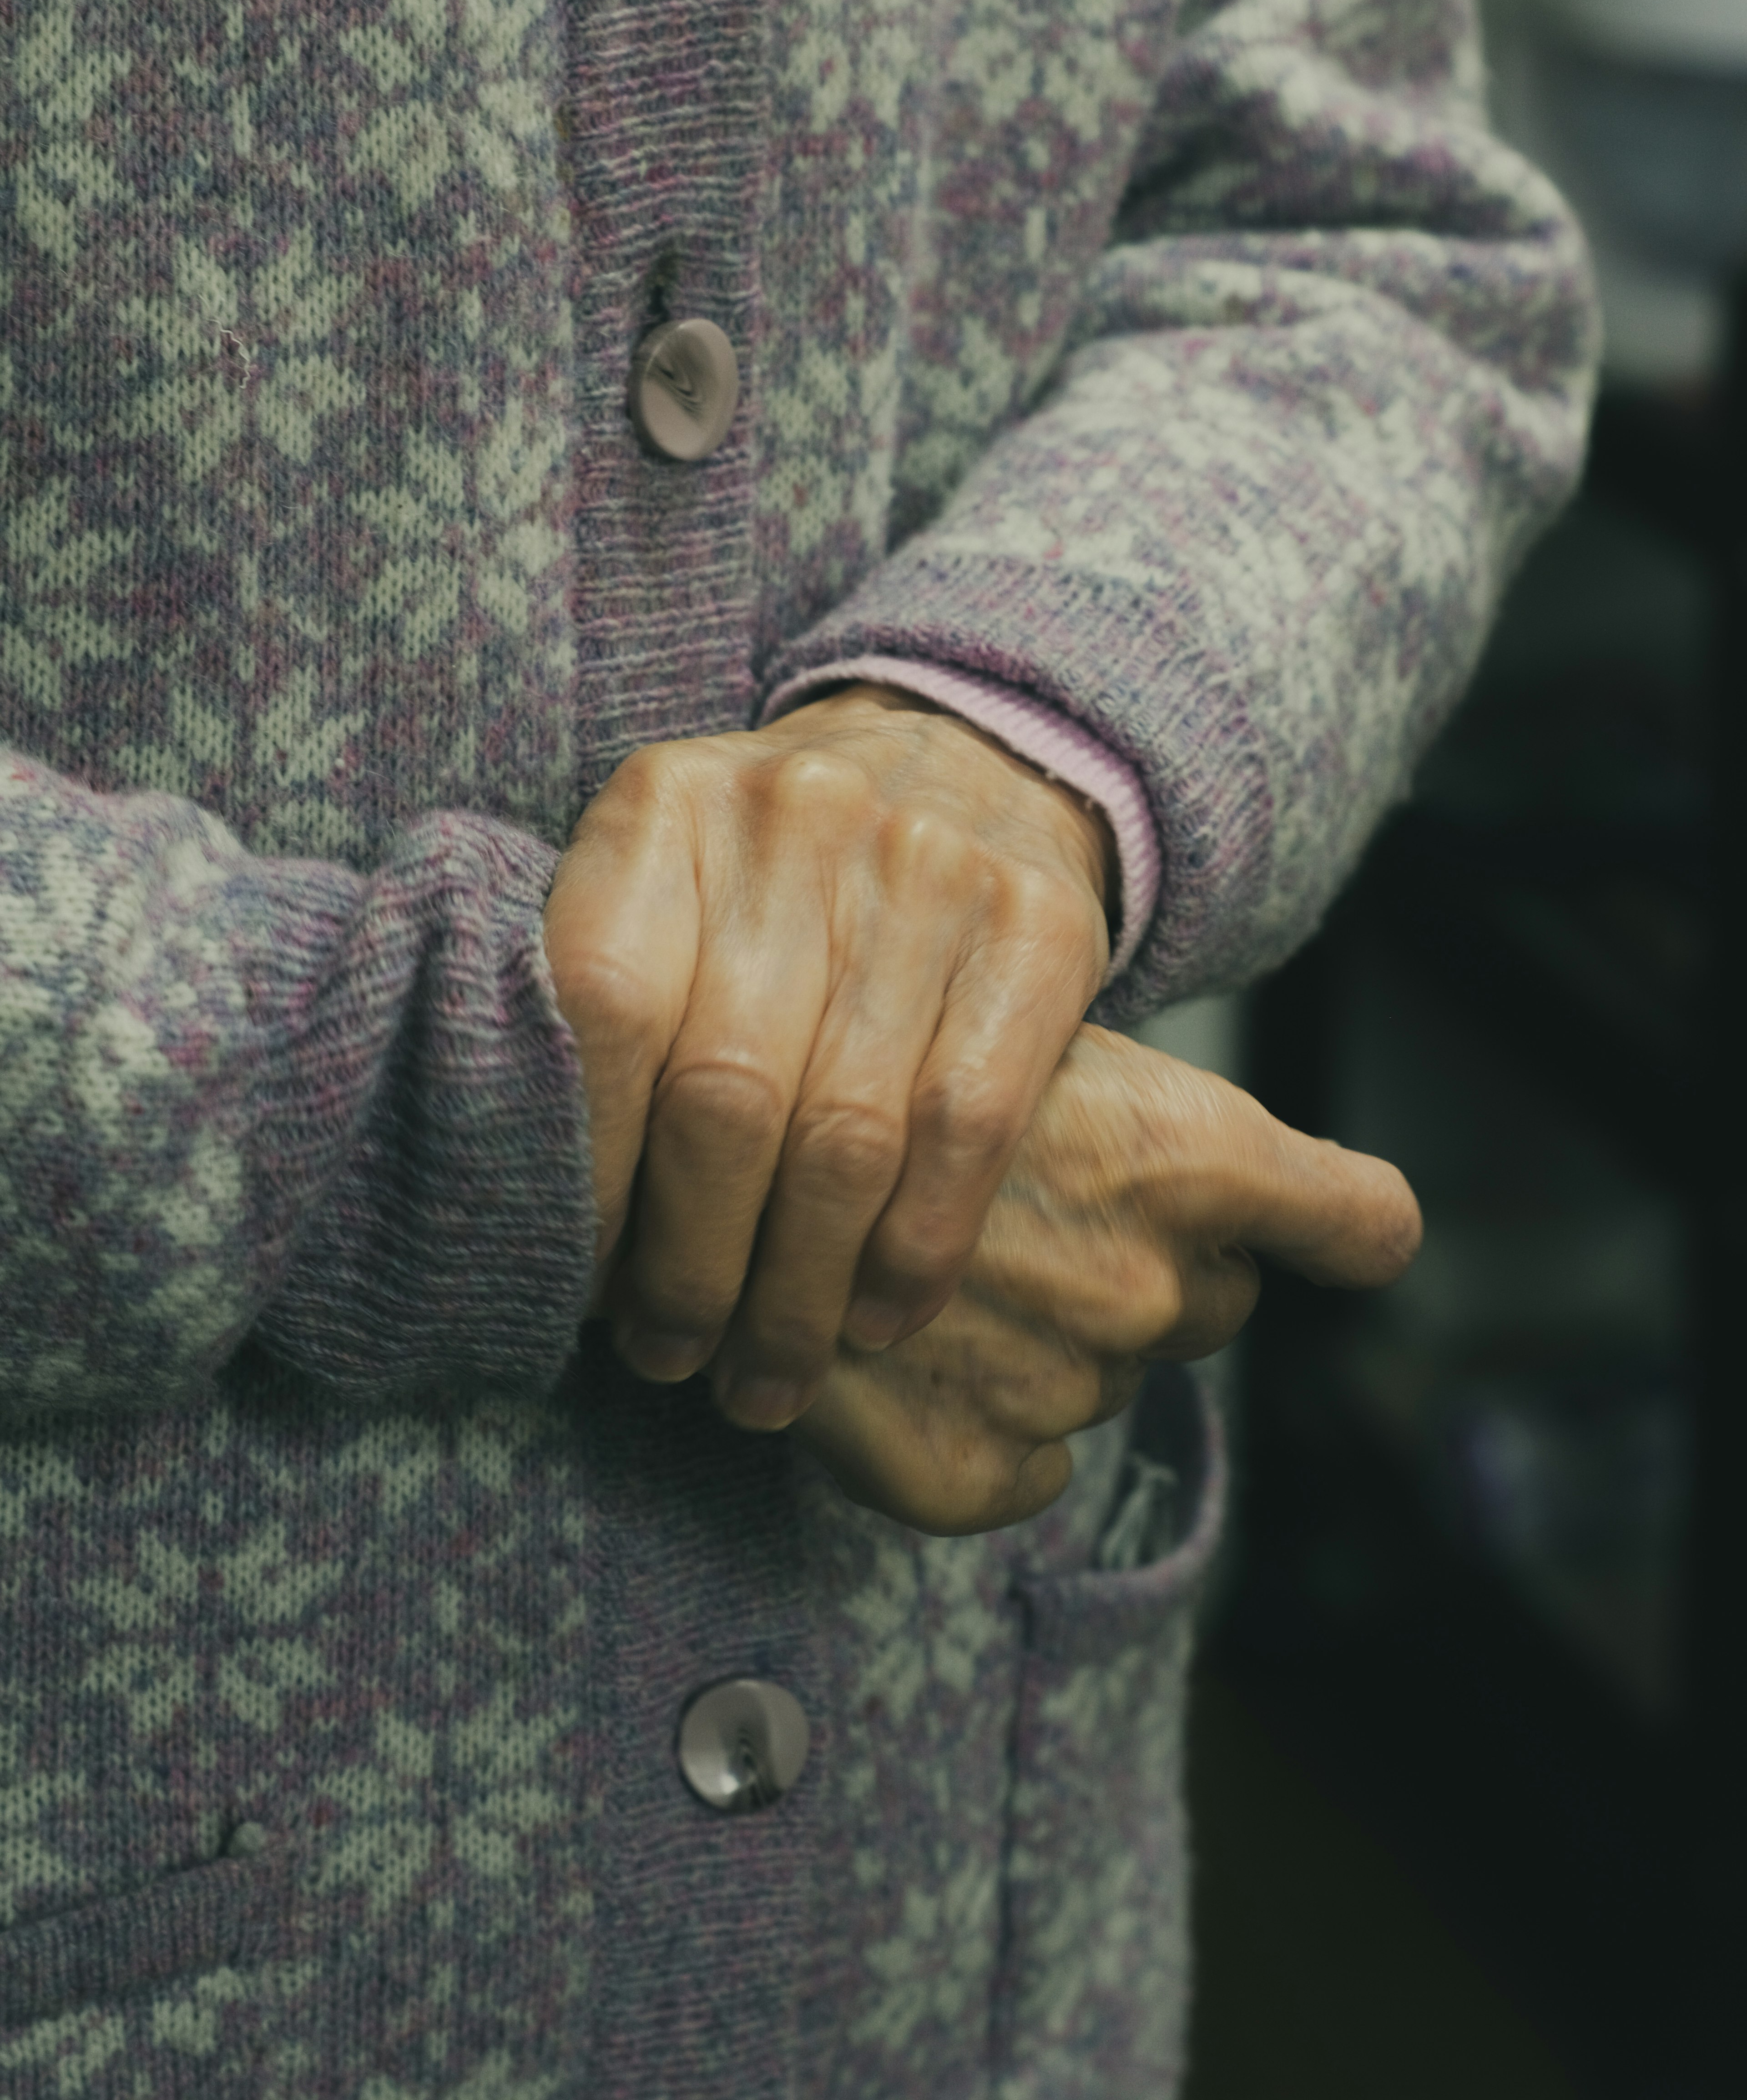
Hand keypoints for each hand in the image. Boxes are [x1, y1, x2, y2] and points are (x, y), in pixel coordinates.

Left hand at [543, 685, 1113, 1424]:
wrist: (962, 766)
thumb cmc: (775, 879)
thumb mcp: (667, 895)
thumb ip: (604, 1017)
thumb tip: (546, 1225)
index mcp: (667, 807)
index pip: (601, 1012)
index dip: (584, 1173)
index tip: (578, 1286)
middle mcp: (798, 817)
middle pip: (725, 1094)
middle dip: (691, 1266)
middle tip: (672, 1357)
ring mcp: (930, 866)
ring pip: (847, 1134)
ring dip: (797, 1292)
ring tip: (763, 1377)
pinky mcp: (1038, 930)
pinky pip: (969, 1129)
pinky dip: (916, 1250)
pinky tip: (876, 1320)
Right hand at [784, 1023, 1420, 1534]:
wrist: (698, 1159)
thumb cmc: (865, 1064)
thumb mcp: (1020, 1032)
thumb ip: (1132, 1110)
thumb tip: (1207, 1174)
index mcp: (1181, 1158)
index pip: (1362, 1223)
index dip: (1345, 1227)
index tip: (1334, 1233)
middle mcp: (1147, 1285)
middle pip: (1215, 1305)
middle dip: (1147, 1272)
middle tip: (1029, 1224)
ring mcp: (1061, 1390)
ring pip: (1105, 1381)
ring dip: (1045, 1342)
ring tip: (938, 1277)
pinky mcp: (969, 1473)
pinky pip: (1026, 1473)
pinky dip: (981, 1436)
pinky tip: (910, 1366)